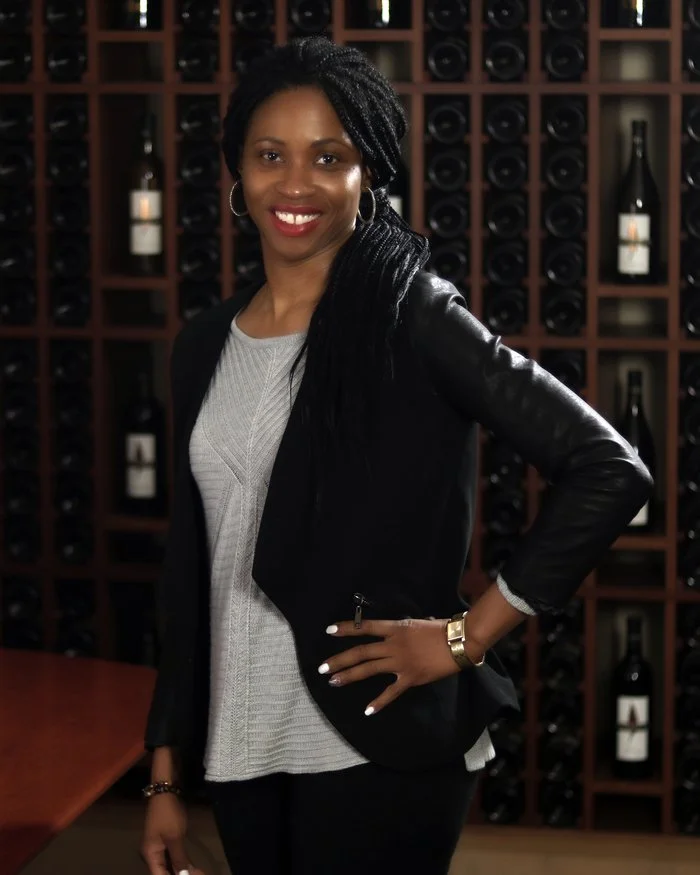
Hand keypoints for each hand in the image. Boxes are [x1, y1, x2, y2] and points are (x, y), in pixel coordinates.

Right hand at [140, 793, 205, 874]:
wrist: (165, 791)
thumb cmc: (168, 815)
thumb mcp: (175, 837)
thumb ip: (178, 858)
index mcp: (150, 854)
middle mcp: (152, 853)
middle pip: (163, 871)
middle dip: (178, 874)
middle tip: (196, 874)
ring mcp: (159, 845)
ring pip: (169, 863)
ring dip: (180, 869)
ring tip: (195, 871)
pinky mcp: (165, 839)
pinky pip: (171, 855)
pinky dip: (180, 860)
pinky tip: (189, 865)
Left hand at [319, 617, 460, 715]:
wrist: (459, 642)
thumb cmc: (440, 629)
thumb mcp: (416, 623)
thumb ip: (400, 630)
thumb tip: (391, 633)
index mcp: (395, 628)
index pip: (365, 627)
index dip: (347, 628)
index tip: (329, 631)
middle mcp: (393, 644)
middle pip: (360, 652)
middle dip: (339, 660)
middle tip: (322, 668)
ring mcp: (400, 662)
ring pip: (369, 669)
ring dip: (349, 676)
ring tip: (333, 682)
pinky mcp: (410, 678)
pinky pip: (391, 692)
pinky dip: (379, 702)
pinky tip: (367, 710)